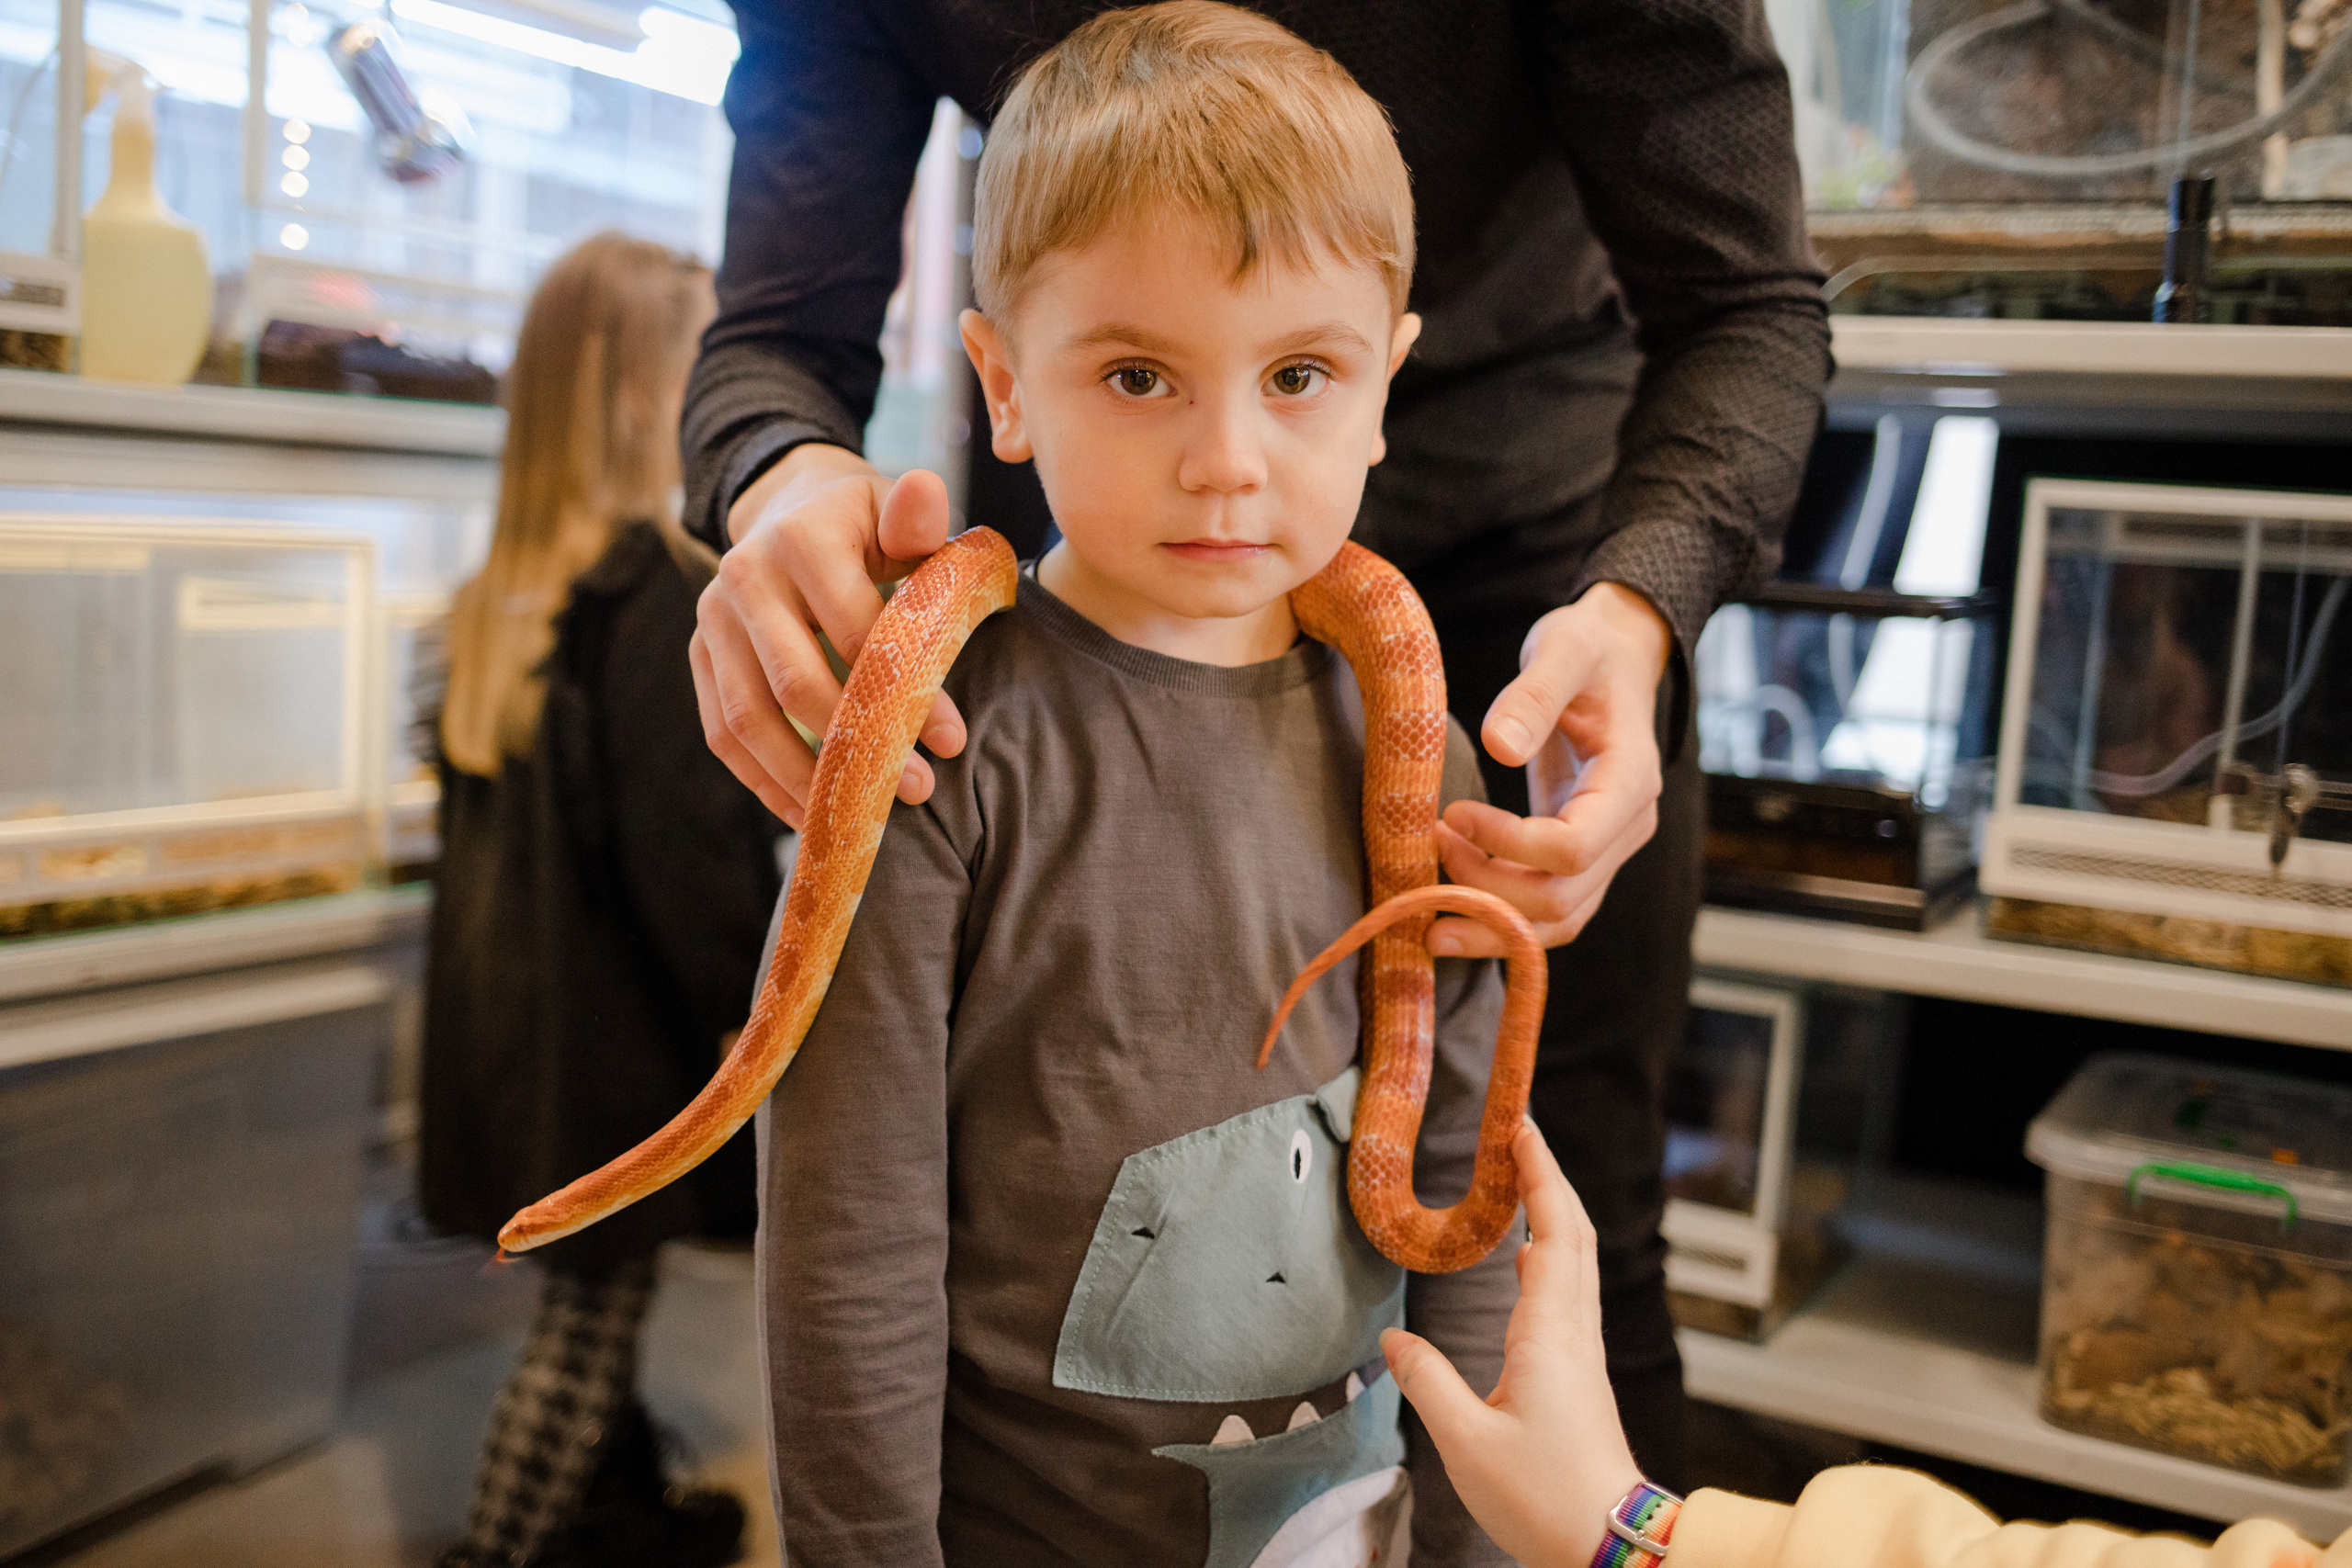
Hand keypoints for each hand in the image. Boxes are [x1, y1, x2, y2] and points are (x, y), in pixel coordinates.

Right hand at [690, 445, 964, 828]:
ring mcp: (712, 620)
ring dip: (805, 777)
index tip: (952, 740)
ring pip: (748, 718)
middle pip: (795, 682)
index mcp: (800, 538)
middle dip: (856, 745)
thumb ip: (917, 517)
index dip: (904, 692)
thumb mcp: (895, 510)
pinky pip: (722, 732)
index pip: (855, 630)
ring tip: (860, 814)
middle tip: (915, 788)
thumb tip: (927, 492)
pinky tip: (808, 812)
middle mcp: (744, 577)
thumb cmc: (863, 522)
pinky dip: (762, 780)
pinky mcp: (699, 656)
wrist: (790, 507)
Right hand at [1381, 1121, 1644, 1567]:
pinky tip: (1531, 1257)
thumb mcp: (1467, 1443)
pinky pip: (1570, 1292)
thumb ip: (1428, 1383)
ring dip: (1553, 1211)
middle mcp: (1574, 1333)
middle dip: (1549, 1178)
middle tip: (1518, 1135)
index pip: (1553, 1232)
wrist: (1608, 1543)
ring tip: (1519, 1179)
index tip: (1521, 1128)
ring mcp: (1582, 1352)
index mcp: (1549, 1335)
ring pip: (1578, 1261)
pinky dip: (1553, 1253)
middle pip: (1575, 1235)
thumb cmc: (1543, 1496)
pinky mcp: (1580, 1374)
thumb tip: (1393, 1341)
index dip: (1540, 1175)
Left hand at [1430, 582, 1670, 956]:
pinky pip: (1550, 910)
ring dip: (1493, 927)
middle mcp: (1628, 826)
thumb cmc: (1588, 649)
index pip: (1574, 847)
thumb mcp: (1563, 648)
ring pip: (1558, 919)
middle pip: (1563, 897)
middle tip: (1426, 851)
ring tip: (1427, 920)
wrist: (1615, 658)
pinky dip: (1504, 922)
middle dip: (1488, 891)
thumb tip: (1499, 747)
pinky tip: (1454, 914)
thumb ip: (1534, 694)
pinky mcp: (1583, 856)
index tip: (1451, 815)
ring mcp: (1610, 848)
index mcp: (1629, 779)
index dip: (1508, 845)